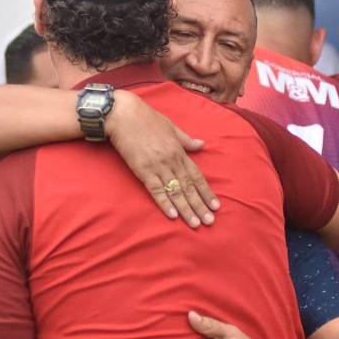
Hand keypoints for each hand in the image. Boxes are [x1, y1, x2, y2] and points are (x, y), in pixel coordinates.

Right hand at [108, 92, 220, 228]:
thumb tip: (202, 145)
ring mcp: (157, 166)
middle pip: (188, 187)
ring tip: (195, 223)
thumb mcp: (171, 127)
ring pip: (175, 191)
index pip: (197, 176)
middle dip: (200, 205)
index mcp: (179, 151)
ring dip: (186, 209)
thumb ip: (186, 140)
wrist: (123, 114)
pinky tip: (173, 215)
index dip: (206, 192)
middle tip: (210, 221)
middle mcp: (172, 160)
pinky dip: (165, 203)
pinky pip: (156, 190)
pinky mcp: (142, 170)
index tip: (216, 205)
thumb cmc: (146, 118)